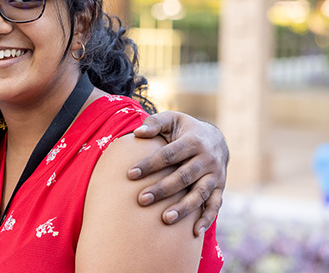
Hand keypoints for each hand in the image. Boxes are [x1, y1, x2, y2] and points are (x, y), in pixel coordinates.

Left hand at [128, 111, 228, 235]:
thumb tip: (137, 132)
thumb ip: (154, 122)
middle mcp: (207, 159)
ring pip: (200, 194)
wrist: (216, 138)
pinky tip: (194, 233)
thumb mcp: (172, 119)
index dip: (150, 164)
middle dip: (162, 189)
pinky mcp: (221, 187)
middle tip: (141, 200)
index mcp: (193, 141)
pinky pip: (215, 205)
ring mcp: (215, 175)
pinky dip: (207, 219)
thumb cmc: (184, 130)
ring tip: (165, 219)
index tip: (130, 174)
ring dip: (184, 208)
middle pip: (183, 176)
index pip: (168, 155)